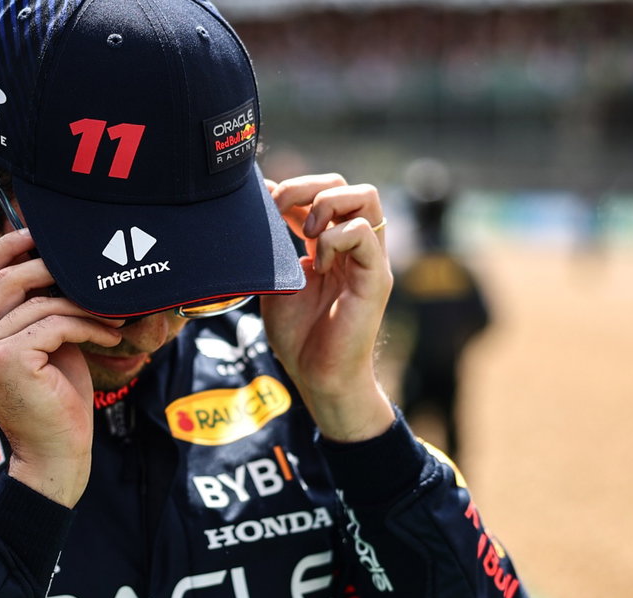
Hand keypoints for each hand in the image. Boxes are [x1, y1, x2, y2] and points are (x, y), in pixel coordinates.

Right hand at [0, 228, 123, 506]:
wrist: (55, 456)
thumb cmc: (55, 401)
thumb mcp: (42, 345)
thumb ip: (34, 308)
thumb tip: (52, 258)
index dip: (6, 245)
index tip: (39, 233)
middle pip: (3, 277)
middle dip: (49, 266)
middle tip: (89, 269)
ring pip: (34, 301)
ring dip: (80, 303)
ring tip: (110, 313)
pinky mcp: (4, 361)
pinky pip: (52, 323)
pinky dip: (86, 325)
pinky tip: (108, 336)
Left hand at [263, 174, 396, 441]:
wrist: (318, 376)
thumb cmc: (299, 335)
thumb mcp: (276, 282)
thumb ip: (272, 248)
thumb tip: (257, 210)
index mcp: (329, 245)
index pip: (322, 193)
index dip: (293, 189)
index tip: (264, 204)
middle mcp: (352, 246)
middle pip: (345, 186)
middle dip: (307, 186)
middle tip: (279, 209)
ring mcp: (368, 259)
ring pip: (367, 197)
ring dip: (327, 204)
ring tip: (304, 231)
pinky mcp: (375, 277)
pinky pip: (364, 233)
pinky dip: (334, 239)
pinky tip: (317, 265)